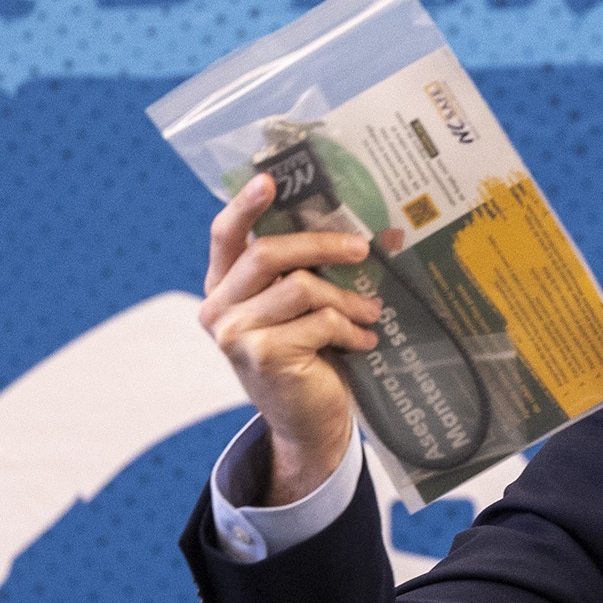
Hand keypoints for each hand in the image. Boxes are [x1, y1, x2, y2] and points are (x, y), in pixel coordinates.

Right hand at [199, 174, 383, 504]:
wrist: (309, 424)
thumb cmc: (310, 359)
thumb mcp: (305, 310)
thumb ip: (316, 273)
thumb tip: (382, 232)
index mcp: (224, 288)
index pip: (226, 236)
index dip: (245, 205)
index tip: (270, 179)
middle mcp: (219, 309)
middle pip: (268, 255)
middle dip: (322, 246)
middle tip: (363, 247)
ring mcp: (236, 334)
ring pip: (300, 289)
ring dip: (347, 298)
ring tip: (371, 313)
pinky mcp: (263, 356)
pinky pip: (318, 322)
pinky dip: (350, 330)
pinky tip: (364, 343)